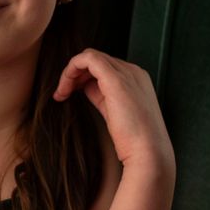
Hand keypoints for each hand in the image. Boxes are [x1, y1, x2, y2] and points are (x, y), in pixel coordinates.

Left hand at [52, 48, 175, 170]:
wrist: (148, 153)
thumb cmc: (133, 140)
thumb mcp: (115, 112)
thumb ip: (102, 95)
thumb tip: (84, 86)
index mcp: (136, 79)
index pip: (104, 66)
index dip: (82, 77)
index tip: (69, 93)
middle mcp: (133, 71)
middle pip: (95, 60)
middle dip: (74, 74)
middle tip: (62, 94)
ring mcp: (126, 73)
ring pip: (89, 57)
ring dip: (70, 72)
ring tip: (61, 92)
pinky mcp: (116, 79)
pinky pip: (88, 58)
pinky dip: (71, 68)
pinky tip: (65, 88)